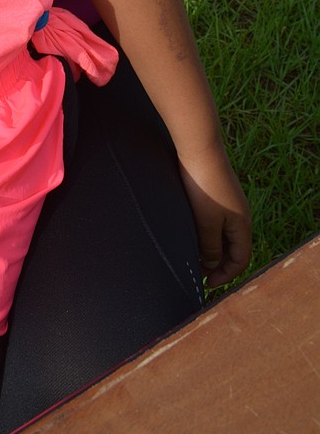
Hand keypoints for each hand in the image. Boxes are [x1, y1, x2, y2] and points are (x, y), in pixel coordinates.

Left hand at [178, 142, 251, 288]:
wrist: (198, 148)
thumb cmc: (203, 186)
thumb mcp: (206, 222)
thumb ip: (211, 246)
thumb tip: (213, 264)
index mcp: (242, 224)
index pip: (241, 259)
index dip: (226, 275)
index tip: (208, 284)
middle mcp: (239, 214)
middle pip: (233, 248)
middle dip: (218, 264)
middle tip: (198, 274)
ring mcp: (228, 203)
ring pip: (223, 234)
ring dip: (211, 248)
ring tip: (193, 256)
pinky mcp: (217, 193)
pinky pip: (216, 221)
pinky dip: (207, 233)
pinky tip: (191, 233)